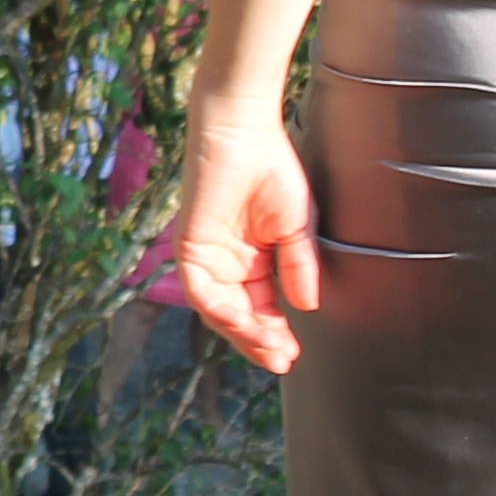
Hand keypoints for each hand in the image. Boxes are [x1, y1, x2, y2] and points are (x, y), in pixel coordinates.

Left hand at [173, 114, 319, 373]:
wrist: (245, 134)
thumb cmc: (272, 170)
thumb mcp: (297, 227)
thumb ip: (299, 266)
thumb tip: (307, 307)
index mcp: (251, 260)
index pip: (260, 308)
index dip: (274, 333)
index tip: (292, 355)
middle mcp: (225, 263)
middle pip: (237, 315)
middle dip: (258, 341)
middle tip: (281, 361)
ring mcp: (205, 256)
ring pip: (217, 309)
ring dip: (241, 332)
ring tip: (267, 349)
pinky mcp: (188, 245)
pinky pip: (198, 287)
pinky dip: (218, 308)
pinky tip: (241, 322)